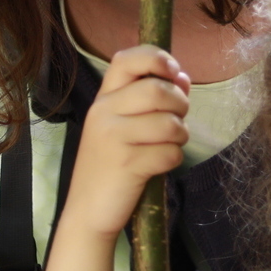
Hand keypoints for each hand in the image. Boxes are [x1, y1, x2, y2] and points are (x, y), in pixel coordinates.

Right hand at [60, 46, 191, 237]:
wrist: (87, 211)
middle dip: (180, 105)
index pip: (127, 59)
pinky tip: (158, 166)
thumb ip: (151, 99)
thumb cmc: (111, 166)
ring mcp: (112, 137)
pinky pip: (170, 152)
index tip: (173, 71)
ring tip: (168, 145)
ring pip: (169, 122)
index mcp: (103, 99)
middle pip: (158, 89)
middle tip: (176, 120)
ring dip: (180, 136)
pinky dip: (173, 159)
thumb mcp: (123, 126)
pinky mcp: (127, 164)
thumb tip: (183, 77)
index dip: (157, 58)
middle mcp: (103, 112)